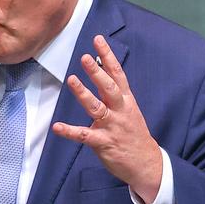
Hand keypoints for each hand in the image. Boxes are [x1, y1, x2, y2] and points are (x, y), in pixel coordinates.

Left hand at [52, 35, 161, 203]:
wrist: (147, 164)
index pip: (117, 74)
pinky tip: (57, 127)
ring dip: (84, 94)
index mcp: (126, 100)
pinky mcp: (104, 142)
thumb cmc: (133, 133)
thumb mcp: (128, 109)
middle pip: (108, 88)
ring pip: (97, 108)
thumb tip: (99, 69)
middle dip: (97, 72)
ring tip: (72, 80)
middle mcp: (120, 110)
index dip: (107, 56)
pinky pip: (85, 135)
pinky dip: (70, 131)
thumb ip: (113, 91)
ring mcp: (112, 126)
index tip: (98, 40)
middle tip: (84, 58)